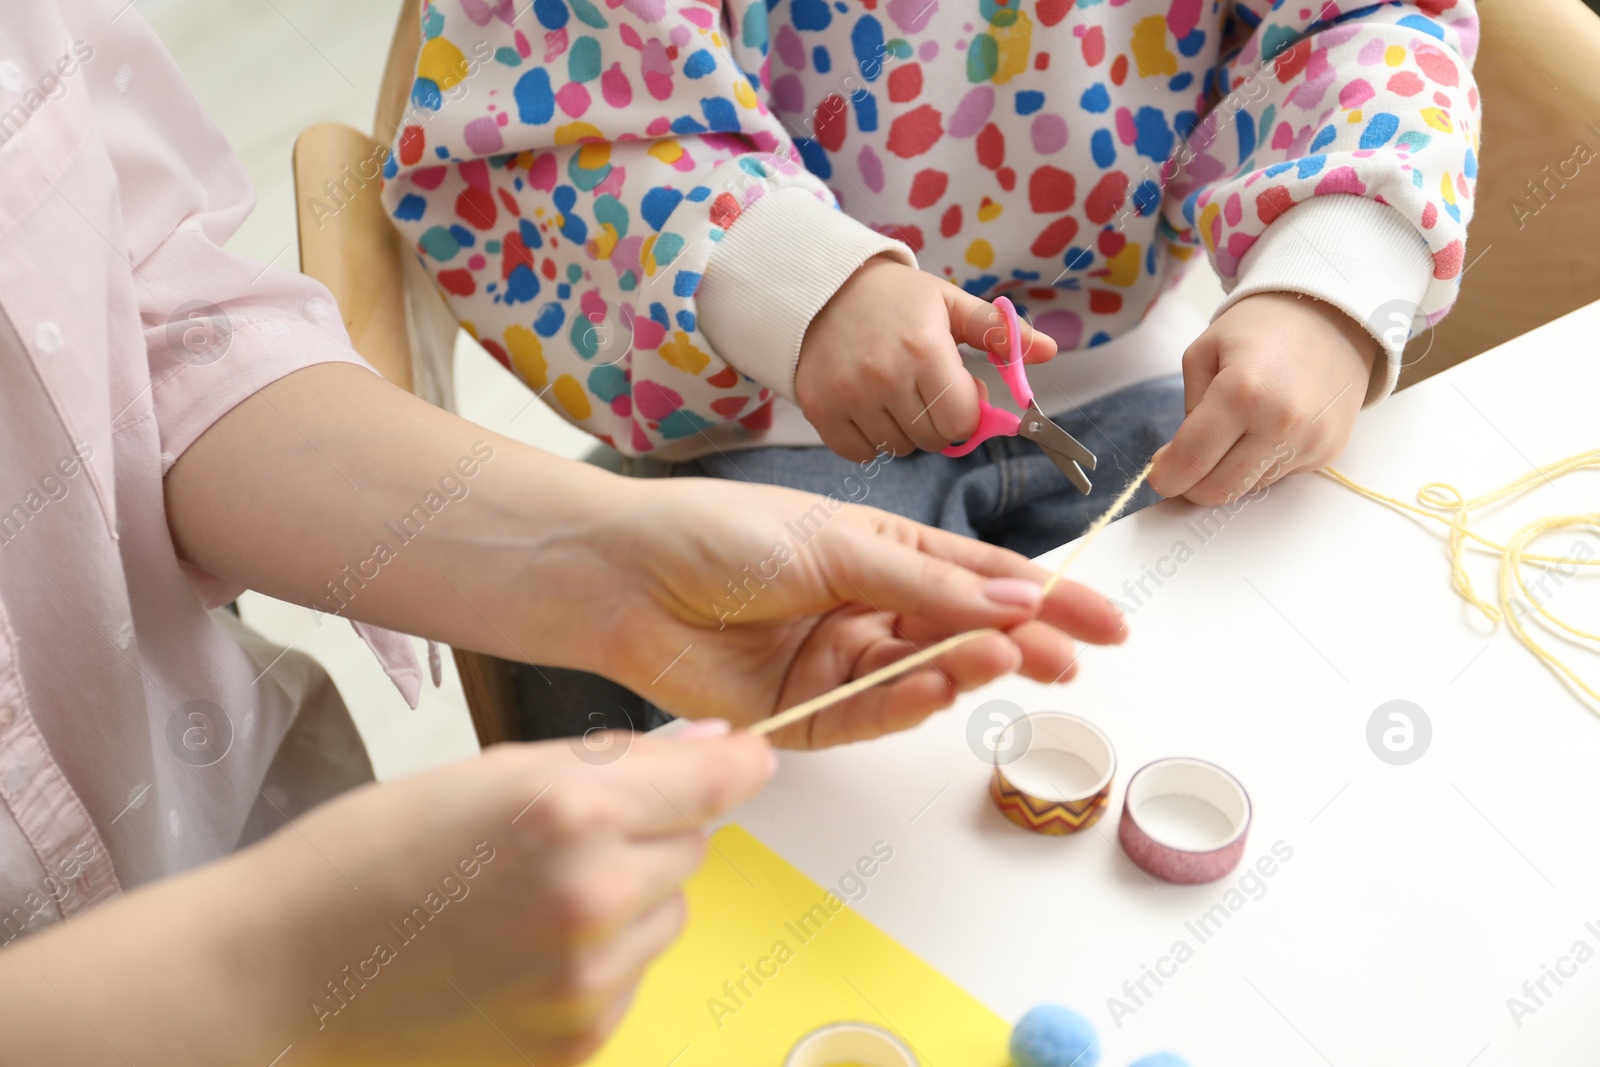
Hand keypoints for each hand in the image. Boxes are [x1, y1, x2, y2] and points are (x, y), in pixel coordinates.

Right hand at [1, 726, 771, 1065]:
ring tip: (532, 897)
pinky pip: (633, 978)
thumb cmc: (363, 862)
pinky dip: (602, 960)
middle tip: (567, 833)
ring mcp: (586, 982)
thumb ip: (608, 761)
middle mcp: (591, 898)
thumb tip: (707, 748)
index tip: (749, 758)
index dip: (738, 764)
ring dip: (631, 898)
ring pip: (669, 915)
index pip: (710, 782)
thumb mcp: (487, 773)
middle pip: (695, 847)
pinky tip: (522, 950)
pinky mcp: (576, 1043)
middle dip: (654, 831)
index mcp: (567, 811)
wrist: (280, 978)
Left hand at [168, 364, 1121, 750]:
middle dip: (1023, 644)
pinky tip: (938, 684)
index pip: (980, 577)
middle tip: (1074, 659)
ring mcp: (836, 661)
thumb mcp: (836, 543)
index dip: (1045, 598)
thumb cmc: (719, 534)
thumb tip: (1020, 595)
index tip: (1105, 621)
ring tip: (1009, 658)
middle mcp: (866, 608)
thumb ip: (926, 582)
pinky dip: (906, 703)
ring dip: (968, 669)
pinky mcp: (800, 713)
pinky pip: (868, 716)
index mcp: (880, 553)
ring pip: (923, 677)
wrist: (621, 577)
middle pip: (964, 633)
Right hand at [795, 256, 1056, 460]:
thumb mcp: (950, 303)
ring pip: (897, 449)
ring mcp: (847, 395)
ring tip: (893, 393)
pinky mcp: (820, 409)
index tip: (958, 391)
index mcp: (923, 348)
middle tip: (924, 389)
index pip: (961, 422)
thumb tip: (1049, 351)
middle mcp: (883, 375)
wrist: (823, 287)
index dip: (967, 412)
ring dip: (903, 431)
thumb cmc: (896, 299)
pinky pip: (860, 453)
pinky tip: (868, 407)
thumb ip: (999, 331)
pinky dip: (869, 440)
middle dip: (937, 422)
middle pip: (931, 440)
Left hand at [1149, 292, 1379, 504]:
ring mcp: (1309, 441)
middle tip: (1184, 466)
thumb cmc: (1261, 328)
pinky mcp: (1328, 452)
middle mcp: (1280, 423)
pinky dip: (1261, 463)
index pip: (1191, 460)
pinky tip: (1267, 428)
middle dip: (1191, 487)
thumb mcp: (1204, 352)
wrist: (1333, 315)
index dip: (1166, 477)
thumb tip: (1179, 458)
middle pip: (1218, 490)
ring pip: (1247, 487)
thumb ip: (1187, 408)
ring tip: (1236, 431)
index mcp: (1242, 392)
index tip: (1158, 475)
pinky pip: (1278, 476)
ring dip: (1229, 472)